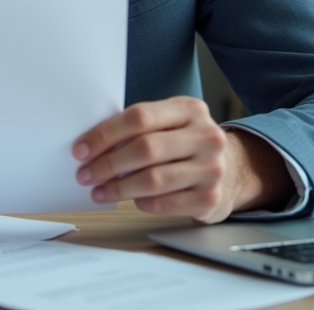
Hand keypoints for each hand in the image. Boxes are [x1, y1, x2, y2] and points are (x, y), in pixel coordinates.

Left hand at [71, 96, 291, 222]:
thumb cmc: (186, 144)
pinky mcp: (211, 198)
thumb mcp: (171, 124)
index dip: (105, 134)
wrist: (232, 170)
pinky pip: (165, 203)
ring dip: (118, 188)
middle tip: (85, 174)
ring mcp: (212, 168)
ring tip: (99, 191)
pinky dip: (142, 203)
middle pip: (145, 148)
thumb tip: (91, 145)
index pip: (140, 117)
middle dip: (107, 163)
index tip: (81, 149)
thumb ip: (139, 128)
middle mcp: (206, 136)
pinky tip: (132, 200)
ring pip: (153, 179)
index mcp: (190, 109)